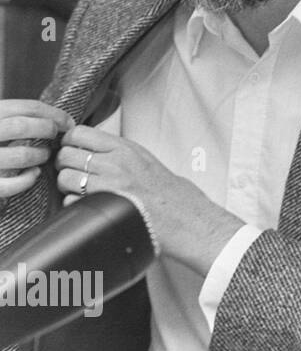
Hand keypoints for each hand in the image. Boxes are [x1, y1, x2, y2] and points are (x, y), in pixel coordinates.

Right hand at [0, 100, 72, 198]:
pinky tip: (34, 173)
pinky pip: (11, 184)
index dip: (54, 114)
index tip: (68, 122)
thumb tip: (63, 120)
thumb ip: (20, 116)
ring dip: (40, 155)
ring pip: (21, 155)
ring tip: (44, 155)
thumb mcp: (2, 120)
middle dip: (47, 130)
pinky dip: (28, 179)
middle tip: (55, 137)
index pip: (27, 107)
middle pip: (22, 127)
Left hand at [54, 124, 244, 276]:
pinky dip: (74, 204)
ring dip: (67, 186)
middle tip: (75, 173)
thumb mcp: (146, 159)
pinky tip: (89, 205)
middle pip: (65, 154)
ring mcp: (108, 184)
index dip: (70, 143)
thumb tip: (89, 147)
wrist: (185, 217)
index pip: (78, 133)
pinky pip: (71, 201)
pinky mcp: (103, 205)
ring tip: (81, 191)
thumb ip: (118, 151)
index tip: (74, 151)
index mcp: (125, 147)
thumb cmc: (168, 191)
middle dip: (65, 165)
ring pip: (64, 177)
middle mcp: (114, 162)